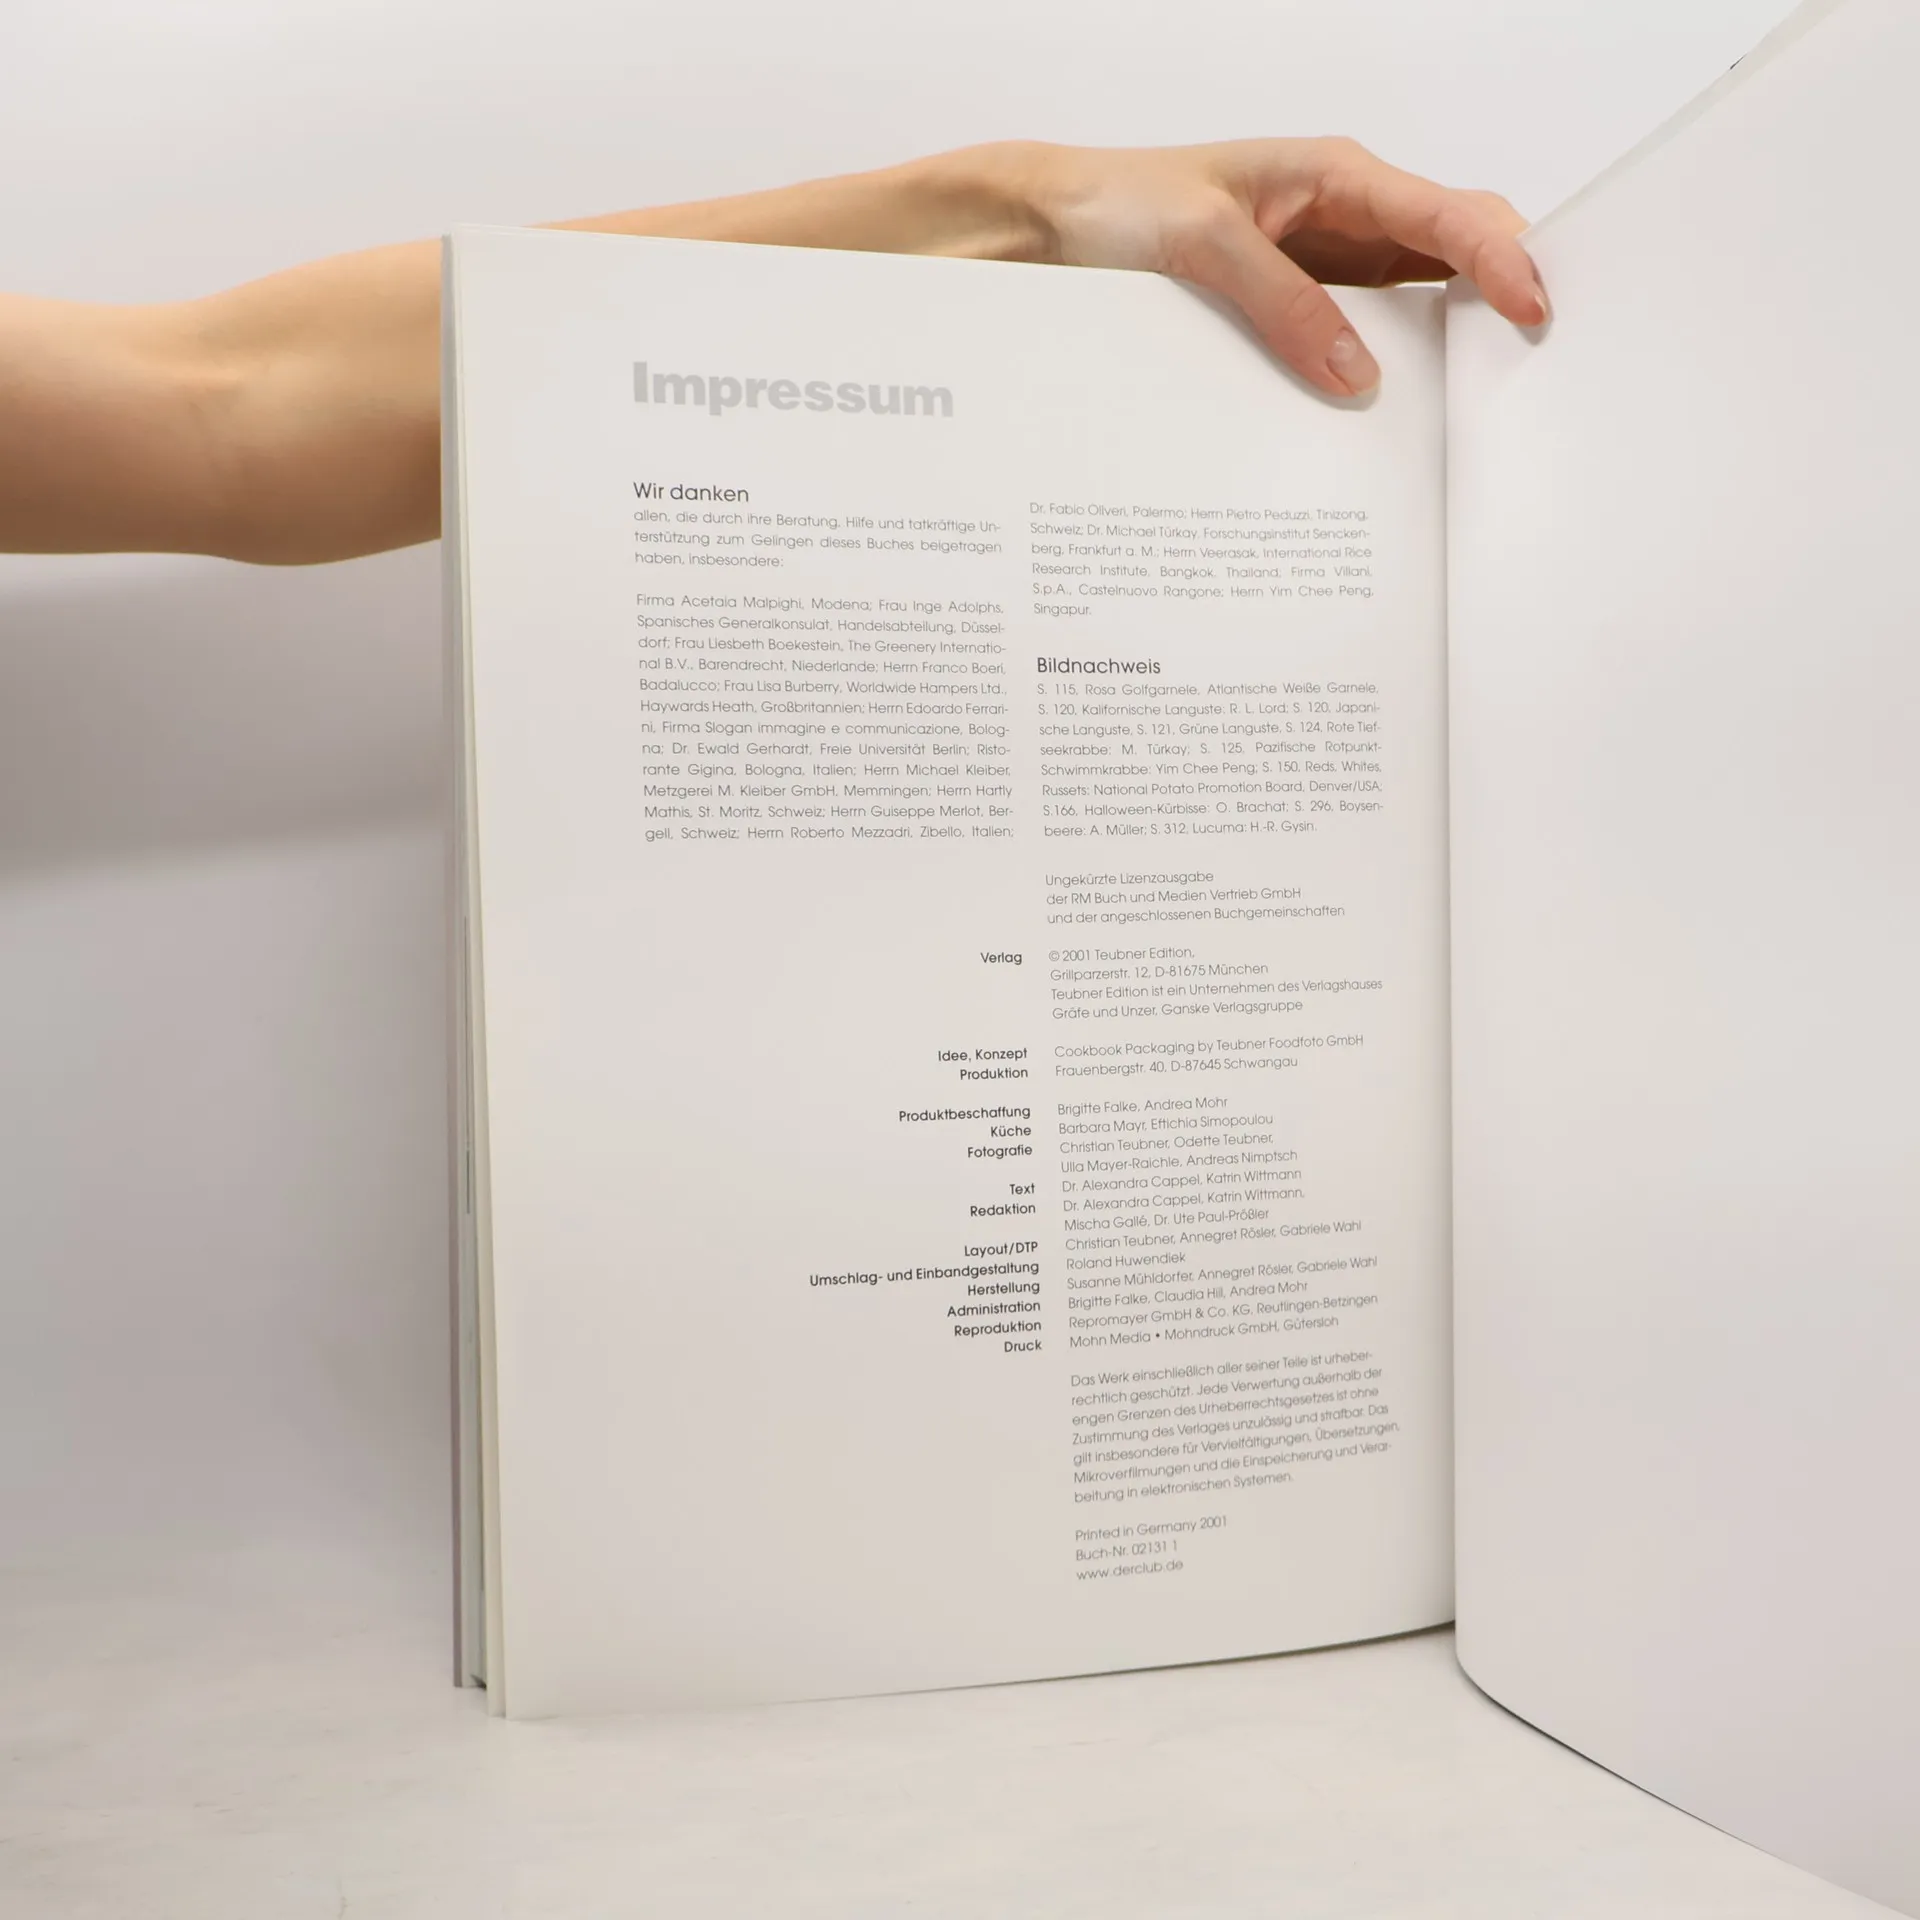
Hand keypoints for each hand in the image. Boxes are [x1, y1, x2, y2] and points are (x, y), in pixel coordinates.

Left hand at [1013, 137, 1543, 396]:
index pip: (1447, 214)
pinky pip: (1365, 333)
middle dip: (1503, 295)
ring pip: (1419, 296)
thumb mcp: (1203, 247)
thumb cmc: (1122, 203)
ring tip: (1489, 397)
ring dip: (1452, 339)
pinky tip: (1403, 409)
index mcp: (1336, 174)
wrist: (1055, 224)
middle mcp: (1344, 213)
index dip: (1503, 258)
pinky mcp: (1299, 303)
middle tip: (1537, 364)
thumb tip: (1357, 375)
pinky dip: (1392, 366)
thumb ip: (1283, 305)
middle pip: (1455, 249)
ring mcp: (1326, 262)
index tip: (1533, 311)